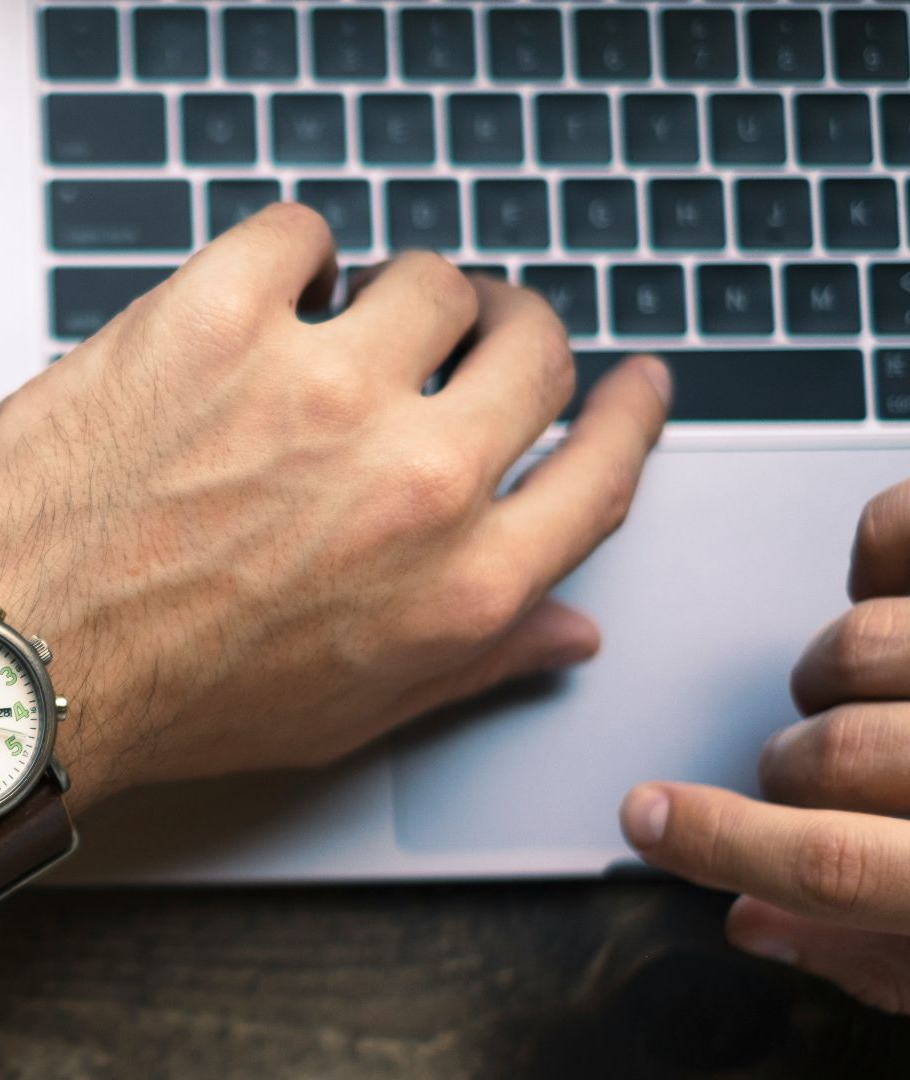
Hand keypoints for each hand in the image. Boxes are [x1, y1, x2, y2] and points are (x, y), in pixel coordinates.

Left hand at [0, 203, 670, 797]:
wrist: (14, 665)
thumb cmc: (164, 699)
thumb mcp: (346, 712)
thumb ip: (473, 661)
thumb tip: (565, 626)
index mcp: (459, 583)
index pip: (603, 469)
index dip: (627, 412)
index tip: (628, 381)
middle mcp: (411, 480)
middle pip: (532, 348)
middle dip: (510, 332)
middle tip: (468, 332)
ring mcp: (316, 388)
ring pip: (427, 277)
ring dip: (394, 294)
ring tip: (339, 323)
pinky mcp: (215, 320)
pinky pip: (300, 232)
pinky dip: (289, 253)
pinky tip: (261, 294)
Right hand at [621, 479, 909, 1014]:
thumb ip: (888, 957)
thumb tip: (756, 923)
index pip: (837, 865)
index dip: (721, 846)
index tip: (647, 821)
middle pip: (830, 754)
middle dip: (792, 772)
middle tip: (817, 777)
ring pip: (856, 644)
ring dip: (837, 672)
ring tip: (882, 692)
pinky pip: (895, 528)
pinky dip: (876, 551)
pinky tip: (893, 591)